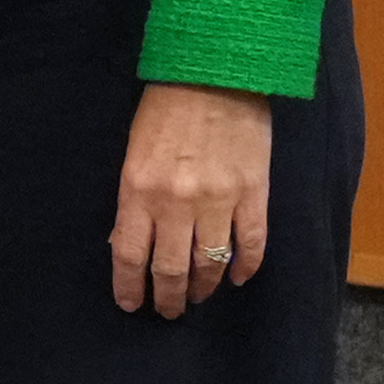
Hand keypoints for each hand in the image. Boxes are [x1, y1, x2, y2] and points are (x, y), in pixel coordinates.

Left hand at [111, 83, 274, 319]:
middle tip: (168, 311)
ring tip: (196, 298)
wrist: (215, 72)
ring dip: (202, 287)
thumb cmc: (165, 110)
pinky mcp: (254, 193)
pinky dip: (245, 268)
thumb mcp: (133, 154)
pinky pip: (252, 244)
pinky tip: (236, 280)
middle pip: (170, 268)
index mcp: (138, 191)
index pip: (129, 255)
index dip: (130, 287)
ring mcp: (219, 200)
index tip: (133, 305)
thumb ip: (134, 199)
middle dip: (167, 297)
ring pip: (210, 263)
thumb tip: (129, 242)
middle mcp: (176, 203)